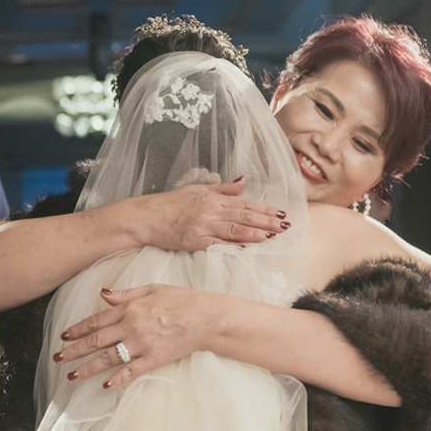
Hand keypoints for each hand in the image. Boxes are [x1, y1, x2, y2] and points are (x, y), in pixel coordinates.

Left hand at [54, 285, 226, 388]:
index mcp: (130, 307)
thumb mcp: (152, 288)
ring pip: (109, 358)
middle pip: (97, 340)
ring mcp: (142, 344)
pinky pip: (132, 371)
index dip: (78, 329)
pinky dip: (118, 379)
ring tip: (72, 376)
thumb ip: (126, 293)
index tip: (64, 337)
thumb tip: (103, 294)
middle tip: (58, 358)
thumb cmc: (182, 300)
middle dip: (75, 350)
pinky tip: (105, 386)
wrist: (207, 317)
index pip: (97, 320)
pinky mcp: (155, 358)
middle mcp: (132, 326)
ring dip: (88, 368)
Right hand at [132, 178, 289, 249]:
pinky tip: (249, 248)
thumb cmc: (168, 204)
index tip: (280, 212)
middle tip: (285, 227)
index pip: (244, 203)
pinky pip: (219, 244)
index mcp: (211, 197)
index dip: (263, 208)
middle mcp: (210, 210)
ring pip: (235, 229)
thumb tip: (243, 182)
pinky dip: (235, 246)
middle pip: (244, 216)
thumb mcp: (196, 190)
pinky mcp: (194, 241)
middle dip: (267, 222)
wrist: (144, 218)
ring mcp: (202, 226)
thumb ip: (221, 188)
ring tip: (274, 236)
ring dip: (257, 233)